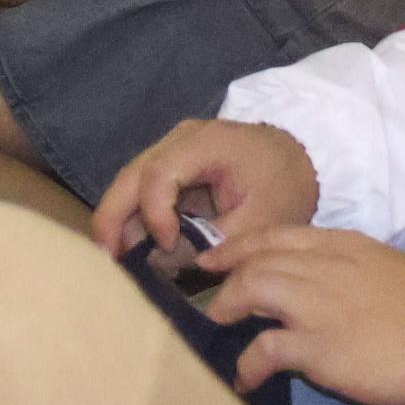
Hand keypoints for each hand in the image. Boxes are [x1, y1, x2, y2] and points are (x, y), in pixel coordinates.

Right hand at [93, 117, 319, 265]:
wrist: (301, 159)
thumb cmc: (285, 185)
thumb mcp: (265, 218)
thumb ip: (220, 240)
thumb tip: (171, 263)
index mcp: (205, 142)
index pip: (159, 173)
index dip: (154, 213)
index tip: (168, 245)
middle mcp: (180, 140)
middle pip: (132, 175)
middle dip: (113, 216)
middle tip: (104, 257)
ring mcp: (173, 152)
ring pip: (132, 184)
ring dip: (121, 221)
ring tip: (114, 260)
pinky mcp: (173, 169)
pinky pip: (145, 192)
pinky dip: (137, 220)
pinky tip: (131, 250)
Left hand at [207, 229, 404, 404]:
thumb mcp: (382, 267)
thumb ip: (345, 269)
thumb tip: (316, 285)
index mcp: (341, 245)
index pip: (277, 236)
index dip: (240, 246)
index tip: (216, 258)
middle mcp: (322, 267)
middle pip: (257, 260)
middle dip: (228, 277)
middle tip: (214, 299)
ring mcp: (315, 305)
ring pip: (251, 289)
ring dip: (227, 308)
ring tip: (220, 327)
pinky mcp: (316, 347)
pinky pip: (264, 350)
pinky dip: (246, 365)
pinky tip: (243, 381)